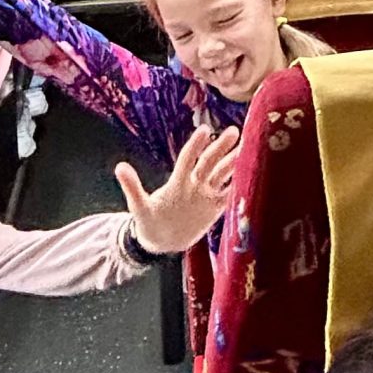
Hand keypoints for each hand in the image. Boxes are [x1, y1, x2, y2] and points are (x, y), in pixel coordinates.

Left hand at [116, 126, 241, 255]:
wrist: (161, 242)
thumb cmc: (148, 222)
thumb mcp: (139, 206)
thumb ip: (132, 187)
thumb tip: (119, 167)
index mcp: (177, 182)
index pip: (187, 159)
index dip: (195, 145)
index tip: (204, 129)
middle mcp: (194, 184)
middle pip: (209, 162)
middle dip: (220, 147)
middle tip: (234, 131)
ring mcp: (205, 195)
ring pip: (222, 175)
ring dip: (234, 162)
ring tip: (249, 148)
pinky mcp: (214, 208)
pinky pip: (229, 194)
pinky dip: (240, 185)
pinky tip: (252, 175)